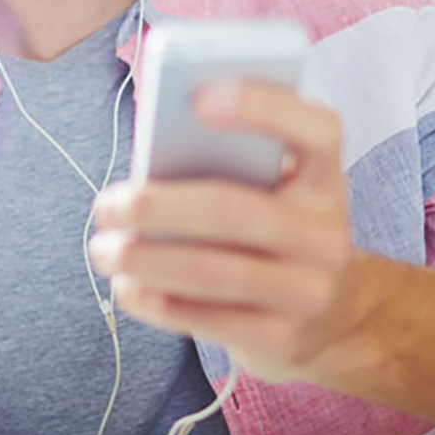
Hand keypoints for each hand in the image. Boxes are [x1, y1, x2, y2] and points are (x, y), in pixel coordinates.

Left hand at [90, 80, 365, 381]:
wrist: (332, 319)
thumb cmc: (272, 231)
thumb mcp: (271, 192)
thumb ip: (225, 167)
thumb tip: (148, 167)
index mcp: (323, 178)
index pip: (315, 129)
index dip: (262, 106)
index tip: (197, 97)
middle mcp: (324, 232)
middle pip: (234, 210)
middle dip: (157, 206)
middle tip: (106, 205)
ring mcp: (308, 290)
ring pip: (211, 270)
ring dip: (143, 259)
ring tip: (102, 249)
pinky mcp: (280, 336)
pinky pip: (204, 318)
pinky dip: (154, 300)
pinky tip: (126, 287)